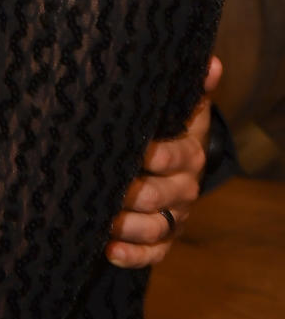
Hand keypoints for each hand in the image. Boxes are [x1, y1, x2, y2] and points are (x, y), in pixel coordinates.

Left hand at [105, 55, 222, 267]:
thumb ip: (193, 88)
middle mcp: (184, 187)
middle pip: (163, 195)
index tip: (137, 152)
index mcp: (187, 153)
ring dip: (130, 227)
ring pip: (157, 227)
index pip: (176, 156)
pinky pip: (153, 253)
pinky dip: (132, 255)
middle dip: (136, 194)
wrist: (173, 162)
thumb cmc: (169, 128)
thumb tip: (212, 63)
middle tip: (109, 189)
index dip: (158, 156)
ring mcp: (174, 215)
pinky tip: (108, 251)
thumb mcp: (181, 107)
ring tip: (105, 222)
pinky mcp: (163, 238)